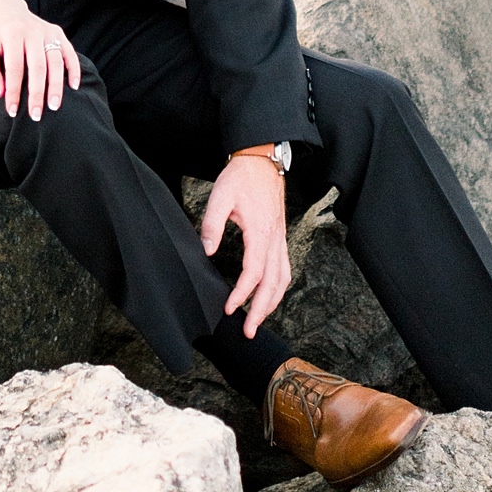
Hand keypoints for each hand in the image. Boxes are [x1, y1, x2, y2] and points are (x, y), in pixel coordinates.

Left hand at [0, 3, 80, 120]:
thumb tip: (0, 95)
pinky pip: (69, 52)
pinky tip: (73, 86)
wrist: (7, 8)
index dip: (14, 91)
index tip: (12, 111)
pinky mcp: (58, 32)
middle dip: (37, 93)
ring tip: (54, 106)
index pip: (14, 67)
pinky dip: (74, 69)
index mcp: (11, 34)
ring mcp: (47, 31)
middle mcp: (32, 31)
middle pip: (38, 66)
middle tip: (36, 115)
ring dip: (56, 86)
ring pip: (56, 61)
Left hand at [201, 154, 289, 336]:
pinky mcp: (281, 237)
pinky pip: (285, 268)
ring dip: (272, 302)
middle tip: (248, 330)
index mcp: (261, 232)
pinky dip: (279, 287)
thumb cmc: (240, 177)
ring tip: (259, 319)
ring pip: (283, 279)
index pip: (254, 273)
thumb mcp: (220, 197)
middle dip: (261, 310)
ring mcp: (281, 239)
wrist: (261, 160)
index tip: (229, 308)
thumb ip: (212, 225)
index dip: (242, 294)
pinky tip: (269, 295)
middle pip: (273, 284)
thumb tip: (206, 251)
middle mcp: (275, 239)